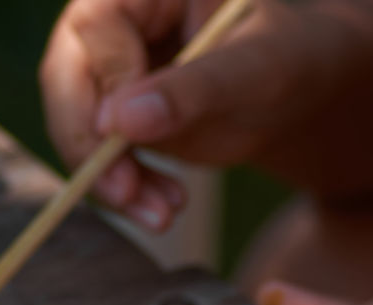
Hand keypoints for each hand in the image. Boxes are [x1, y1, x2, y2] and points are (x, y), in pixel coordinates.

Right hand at [40, 0, 372, 219]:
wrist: (305, 92)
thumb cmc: (297, 58)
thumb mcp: (260, 70)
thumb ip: (196, 88)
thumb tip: (121, 120)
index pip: (97, 25)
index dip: (104, 80)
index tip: (119, 133)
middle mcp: (116, 18)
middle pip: (67, 77)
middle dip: (90, 143)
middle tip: (121, 194)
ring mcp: (109, 68)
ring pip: (76, 122)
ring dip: (107, 178)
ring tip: (160, 216)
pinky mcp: (114, 113)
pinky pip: (97, 154)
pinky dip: (123, 189)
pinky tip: (162, 209)